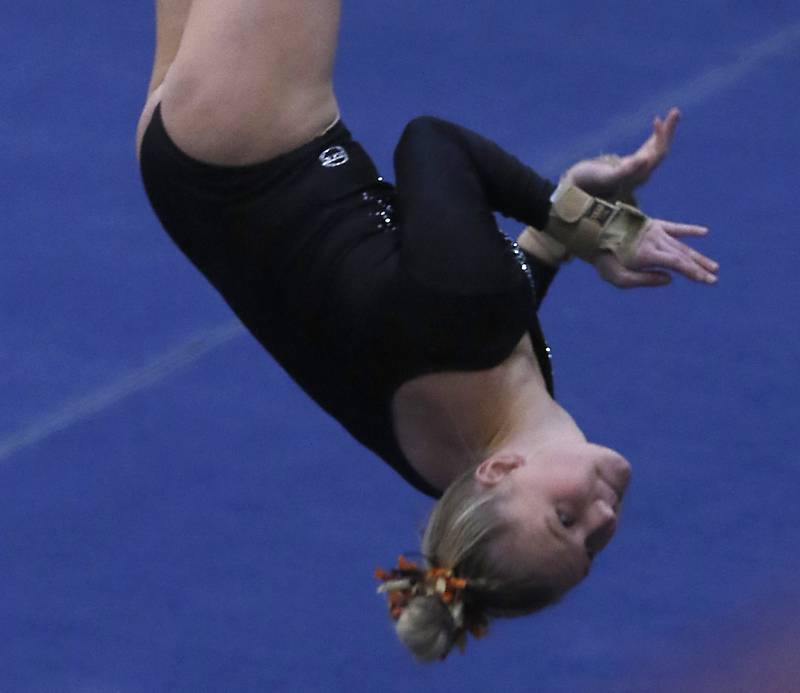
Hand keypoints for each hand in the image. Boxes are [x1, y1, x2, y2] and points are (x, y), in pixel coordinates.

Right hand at [562, 108, 680, 200]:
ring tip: (673, 113)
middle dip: (668, 131)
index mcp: (638, 176)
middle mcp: (640, 173)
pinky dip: (654, 136)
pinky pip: (648, 148)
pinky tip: (655, 124)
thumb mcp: (605, 176)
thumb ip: (625, 171)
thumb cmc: (587, 183)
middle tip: (675, 111)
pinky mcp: (629, 165)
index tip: (656, 120)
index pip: (656, 155)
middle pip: (661, 151)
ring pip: (657, 149)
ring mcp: (635, 169)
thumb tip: (646, 159)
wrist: (575, 191)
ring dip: (665, 131)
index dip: (660, 138)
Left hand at [592, 218, 718, 287]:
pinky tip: (704, 232)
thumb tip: (669, 279)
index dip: (694, 273)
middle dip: (700, 267)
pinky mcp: (653, 224)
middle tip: (714, 277)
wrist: (593, 231)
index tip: (708, 281)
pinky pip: (675, 227)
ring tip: (712, 266)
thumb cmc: (603, 259)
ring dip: (697, 255)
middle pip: (683, 255)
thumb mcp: (618, 277)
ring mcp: (655, 230)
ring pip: (681, 244)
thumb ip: (644, 280)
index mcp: (647, 254)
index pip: (677, 264)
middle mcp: (654, 240)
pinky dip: (689, 230)